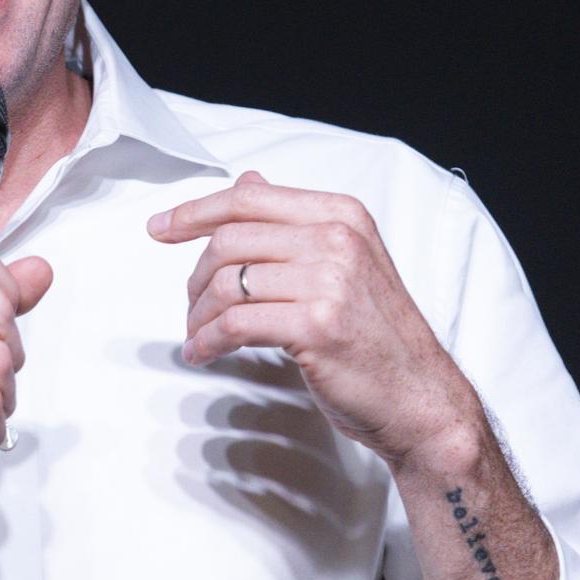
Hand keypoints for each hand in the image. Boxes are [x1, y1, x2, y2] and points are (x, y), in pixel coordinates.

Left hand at [148, 170, 478, 469]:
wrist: (420, 397)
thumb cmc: (378, 337)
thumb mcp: (344, 264)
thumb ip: (294, 223)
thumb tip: (249, 181)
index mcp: (342, 216)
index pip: (248, 199)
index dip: (194, 212)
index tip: (159, 228)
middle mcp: (338, 240)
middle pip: (230, 240)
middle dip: (195, 278)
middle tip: (191, 307)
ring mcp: (329, 282)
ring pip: (228, 283)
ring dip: (199, 316)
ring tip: (198, 336)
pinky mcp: (316, 326)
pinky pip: (234, 324)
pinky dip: (207, 341)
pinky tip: (204, 353)